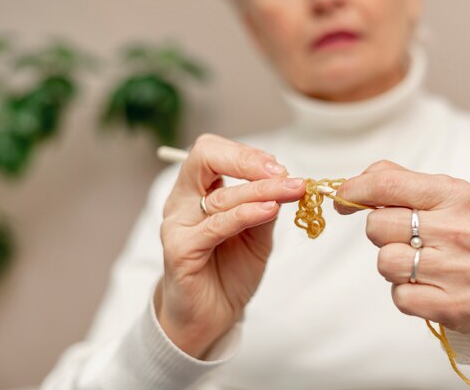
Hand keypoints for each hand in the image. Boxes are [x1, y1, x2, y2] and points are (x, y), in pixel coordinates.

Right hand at [155, 134, 304, 357]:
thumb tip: (286, 180)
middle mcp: (182, 202)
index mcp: (197, 191)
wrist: (211, 317)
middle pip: (203, 158)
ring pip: (220, 196)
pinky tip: (268, 210)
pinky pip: (216, 226)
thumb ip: (265, 206)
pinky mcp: (180, 251)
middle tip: (281, 171)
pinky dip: (245, 214)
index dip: (245, 154)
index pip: (212, 152)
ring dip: (261, 190)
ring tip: (291, 190)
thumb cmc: (230, 271)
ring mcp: (178, 225)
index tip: (279, 166)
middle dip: (246, 159)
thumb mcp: (256, 233)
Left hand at [335, 160, 469, 348]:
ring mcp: (457, 270)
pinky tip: (426, 286)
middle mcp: (459, 230)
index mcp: (454, 195)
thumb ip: (398, 181)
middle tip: (404, 238)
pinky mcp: (452, 305)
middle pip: (377, 225)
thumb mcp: (442, 197)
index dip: (354, 190)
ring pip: (384, 262)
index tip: (342, 198)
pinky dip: (404, 292)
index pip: (387, 184)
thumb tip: (351, 184)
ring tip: (417, 263)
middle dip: (380, 232)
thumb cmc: (462, 236)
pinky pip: (399, 296)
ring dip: (391, 264)